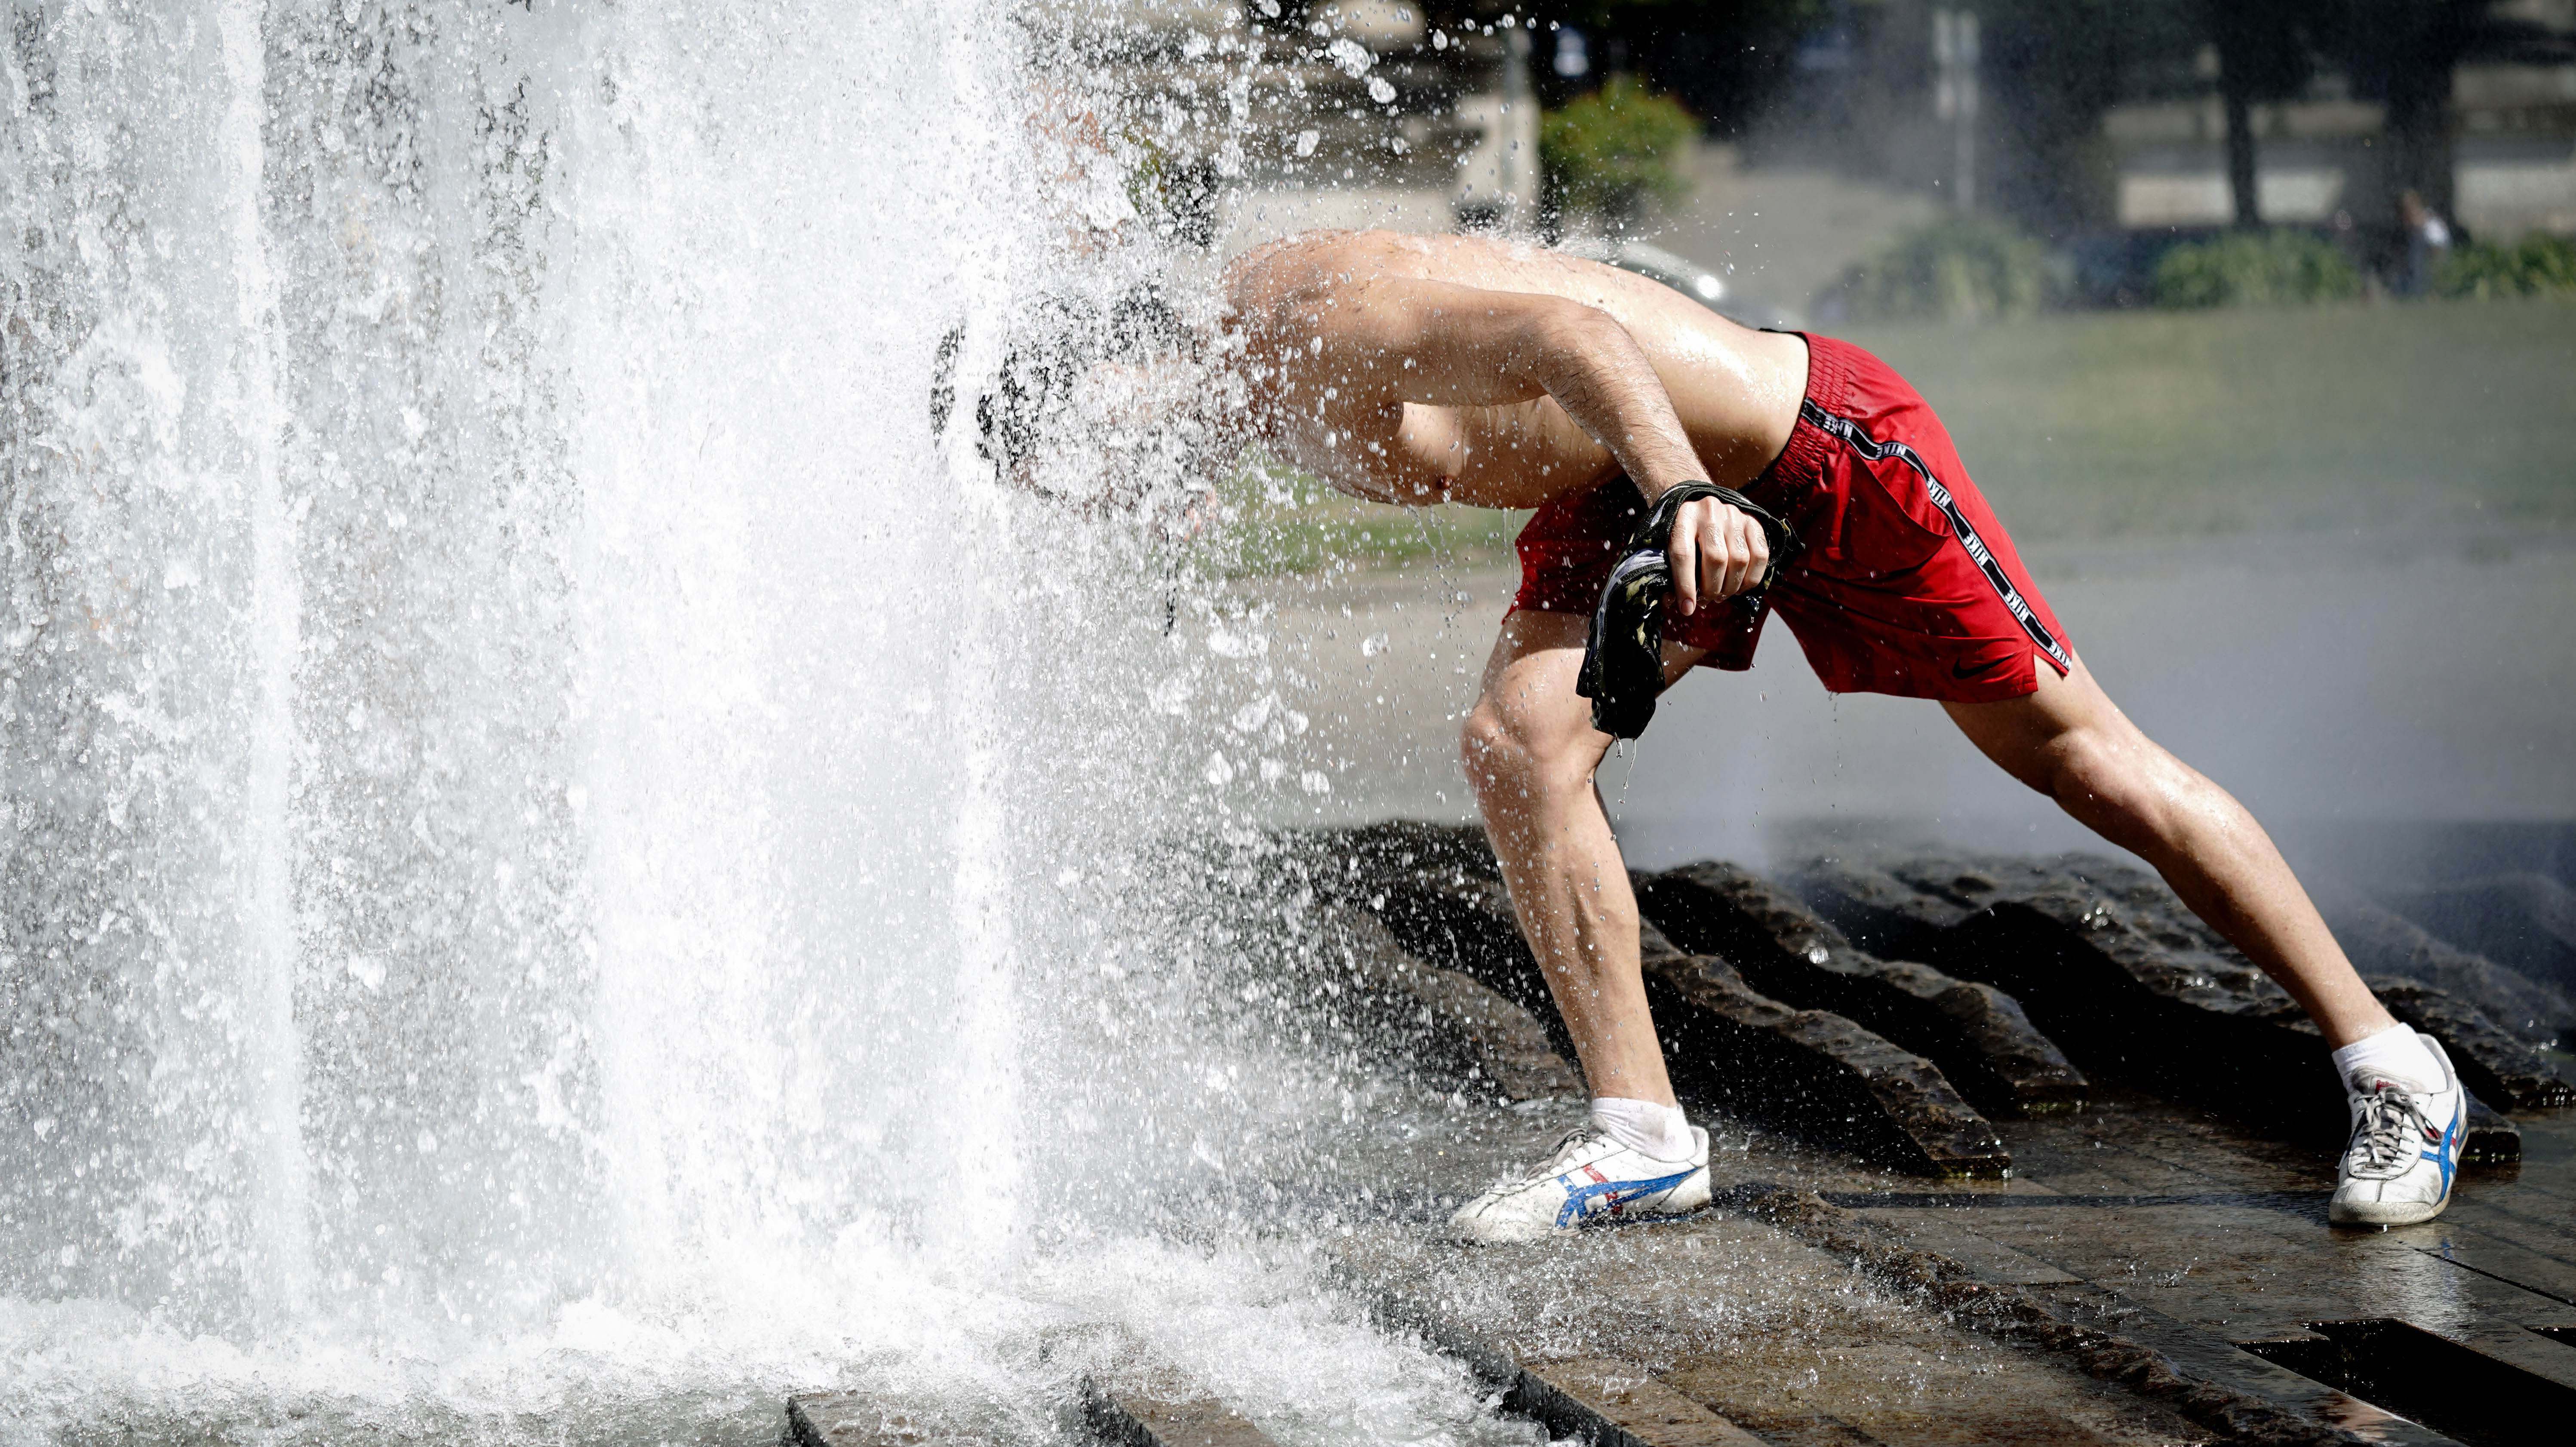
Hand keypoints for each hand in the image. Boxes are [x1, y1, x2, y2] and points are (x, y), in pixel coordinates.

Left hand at [1666, 495, 1769, 615]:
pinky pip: (1761, 555)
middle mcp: (1710, 512)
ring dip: (1732, 586)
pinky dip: (1752, 579)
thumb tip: (1683, 605)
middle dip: (1713, 588)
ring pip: (1740, 559)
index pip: (1683, 554)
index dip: (1685, 585)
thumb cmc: (1684, 533)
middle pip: (1716, 558)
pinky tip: (1740, 587)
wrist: (1701, 505)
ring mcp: (1734, 515)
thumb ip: (1672, 573)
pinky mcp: (1753, 521)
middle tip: (1708, 600)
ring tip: (1722, 594)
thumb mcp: (1670, 545)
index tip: (1687, 608)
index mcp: (1682, 517)